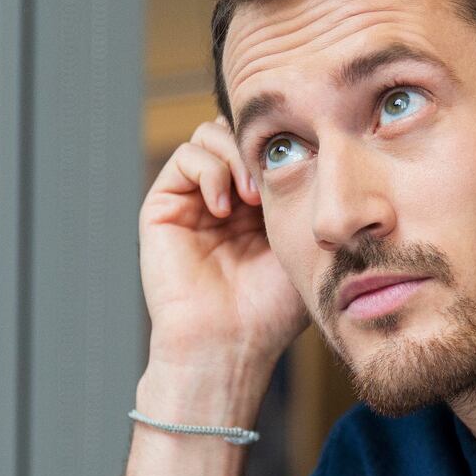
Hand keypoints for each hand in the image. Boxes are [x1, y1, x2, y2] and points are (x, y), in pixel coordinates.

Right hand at [139, 118, 307, 376]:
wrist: (229, 343)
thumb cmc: (271, 309)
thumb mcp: (302, 243)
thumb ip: (304, 193)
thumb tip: (311, 147)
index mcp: (255, 208)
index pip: (263, 146)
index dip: (281, 147)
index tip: (302, 169)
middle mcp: (222, 199)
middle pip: (235, 132)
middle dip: (257, 147)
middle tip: (272, 186)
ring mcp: (192, 202)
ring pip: (209, 136)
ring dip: (235, 156)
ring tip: (252, 199)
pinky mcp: (163, 206)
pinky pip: (186, 157)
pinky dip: (210, 170)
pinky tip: (226, 208)